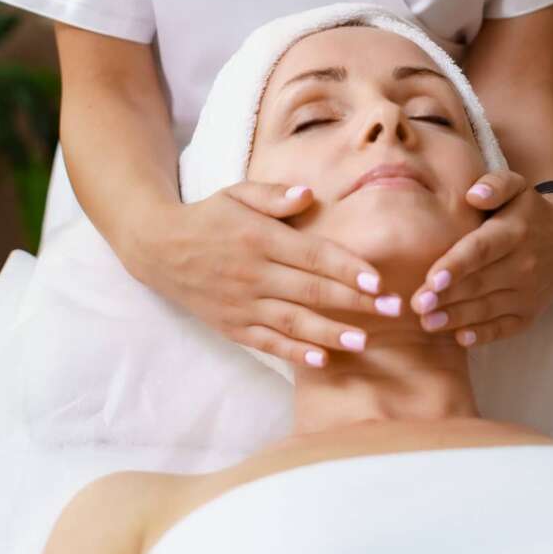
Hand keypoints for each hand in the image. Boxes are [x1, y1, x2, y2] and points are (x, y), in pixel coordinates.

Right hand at [135, 183, 403, 369]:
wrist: (160, 248)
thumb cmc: (209, 216)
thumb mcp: (237, 193)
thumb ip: (274, 194)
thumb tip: (309, 194)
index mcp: (259, 238)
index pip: (312, 255)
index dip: (347, 268)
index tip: (378, 280)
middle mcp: (253, 273)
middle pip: (311, 291)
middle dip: (354, 301)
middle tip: (392, 309)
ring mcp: (242, 303)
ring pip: (294, 322)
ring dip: (331, 333)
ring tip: (365, 342)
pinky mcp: (232, 325)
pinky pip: (268, 343)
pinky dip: (294, 354)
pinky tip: (322, 360)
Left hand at [409, 171, 552, 348]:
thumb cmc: (528, 210)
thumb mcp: (517, 186)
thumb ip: (494, 185)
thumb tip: (473, 195)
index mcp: (513, 232)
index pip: (481, 250)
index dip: (456, 266)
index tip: (430, 279)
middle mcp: (523, 264)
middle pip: (479, 283)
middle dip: (446, 296)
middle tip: (416, 305)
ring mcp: (527, 292)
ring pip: (487, 308)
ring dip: (456, 318)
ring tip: (427, 322)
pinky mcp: (529, 313)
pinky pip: (505, 327)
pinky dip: (484, 335)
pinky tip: (460, 338)